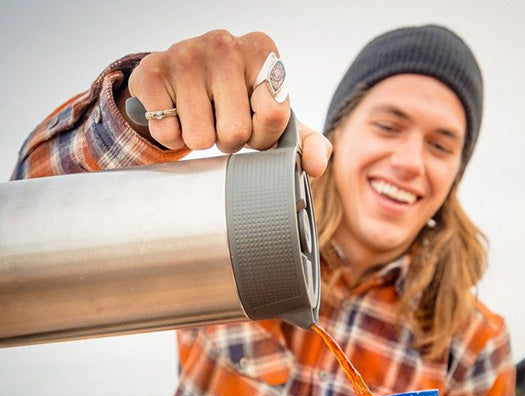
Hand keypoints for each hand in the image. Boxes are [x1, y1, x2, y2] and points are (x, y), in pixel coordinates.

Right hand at [120, 30, 330, 176]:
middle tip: (222, 122)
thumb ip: (305, 142)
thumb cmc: (236, 102)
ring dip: (201, 140)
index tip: (254, 126)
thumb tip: (316, 166)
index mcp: (263, 50)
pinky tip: (177, 114)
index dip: (262, 136)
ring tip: (201, 116)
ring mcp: (185, 54)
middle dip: (229, 140)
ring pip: (200, 138)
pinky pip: (168, 134)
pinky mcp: (152, 72)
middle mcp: (224, 43)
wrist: (181, 83)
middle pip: (235, 132)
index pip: (274, 115)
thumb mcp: (274, 119)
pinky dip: (172, 137)